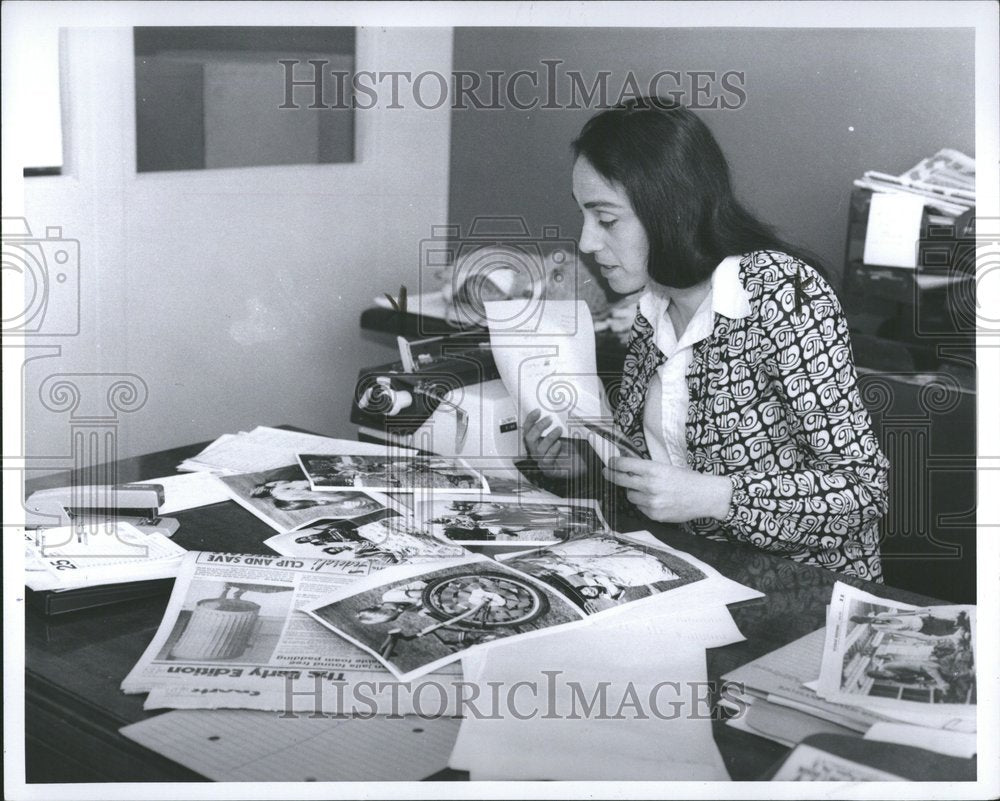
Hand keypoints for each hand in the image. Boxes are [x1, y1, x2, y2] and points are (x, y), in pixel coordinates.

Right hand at [522, 409, 586, 479]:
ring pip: (538, 449)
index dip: (530, 420)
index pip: (528, 430)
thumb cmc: (573, 448)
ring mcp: (542, 462)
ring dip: (548, 437)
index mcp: (538, 443)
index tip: (538, 411)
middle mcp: (537, 452)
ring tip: (559, 430)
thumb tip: (558, 410)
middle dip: (538, 427)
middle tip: (550, 419)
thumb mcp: (565, 434)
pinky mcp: (550, 471)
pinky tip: (559, 444)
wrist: (584, 464)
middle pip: (529, 439)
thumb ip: (558, 425)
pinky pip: (546, 461)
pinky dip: (552, 450)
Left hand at [603, 457, 732, 522]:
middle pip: (620, 480)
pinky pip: (640, 507)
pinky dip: (643, 503)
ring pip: (630, 495)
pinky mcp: (654, 514)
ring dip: (633, 491)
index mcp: (653, 469)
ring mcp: (651, 501)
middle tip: (607, 472)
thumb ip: (647, 468)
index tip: (609, 462)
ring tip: (646, 489)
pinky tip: (655, 500)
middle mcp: (649, 485)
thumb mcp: (666, 467)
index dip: (614, 463)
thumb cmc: (687, 479)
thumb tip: (627, 466)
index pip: (624, 464)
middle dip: (612, 475)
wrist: (704, 496)